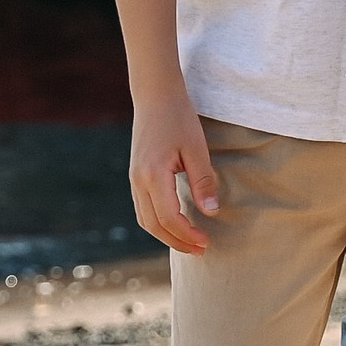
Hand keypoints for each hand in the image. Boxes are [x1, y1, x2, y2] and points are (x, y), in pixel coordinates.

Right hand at [128, 92, 219, 254]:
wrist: (155, 96)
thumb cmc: (179, 118)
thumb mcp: (197, 148)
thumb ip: (203, 181)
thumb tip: (211, 212)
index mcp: (153, 175)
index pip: (169, 218)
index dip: (187, 234)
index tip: (206, 241)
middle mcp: (138, 181)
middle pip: (154, 225)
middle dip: (177, 242)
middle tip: (200, 250)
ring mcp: (134, 179)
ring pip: (145, 220)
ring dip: (166, 236)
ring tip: (189, 242)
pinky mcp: (135, 176)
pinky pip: (142, 209)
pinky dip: (157, 223)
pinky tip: (175, 224)